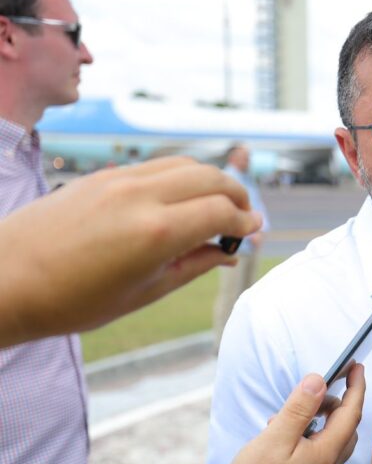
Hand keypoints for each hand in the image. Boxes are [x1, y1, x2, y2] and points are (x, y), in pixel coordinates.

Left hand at [0, 156, 261, 346]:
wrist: (5, 279)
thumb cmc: (73, 299)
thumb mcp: (144, 292)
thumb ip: (194, 266)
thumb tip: (227, 253)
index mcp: (156, 233)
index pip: (222, 212)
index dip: (246, 223)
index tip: (254, 234)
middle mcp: (141, 197)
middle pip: (212, 178)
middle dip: (237, 196)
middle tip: (244, 218)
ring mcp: (120, 181)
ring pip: (186, 164)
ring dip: (211, 180)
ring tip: (216, 205)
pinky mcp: (103, 176)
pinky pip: (156, 166)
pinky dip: (181, 177)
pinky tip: (180, 200)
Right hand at [212, 367, 364, 463]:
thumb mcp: (275, 439)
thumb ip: (299, 408)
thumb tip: (319, 380)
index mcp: (327, 453)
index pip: (351, 411)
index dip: (356, 385)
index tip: (356, 365)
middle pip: (345, 425)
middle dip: (335, 402)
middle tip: (313, 389)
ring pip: (330, 439)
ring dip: (317, 419)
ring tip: (288, 414)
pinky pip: (317, 452)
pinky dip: (307, 436)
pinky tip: (282, 437)